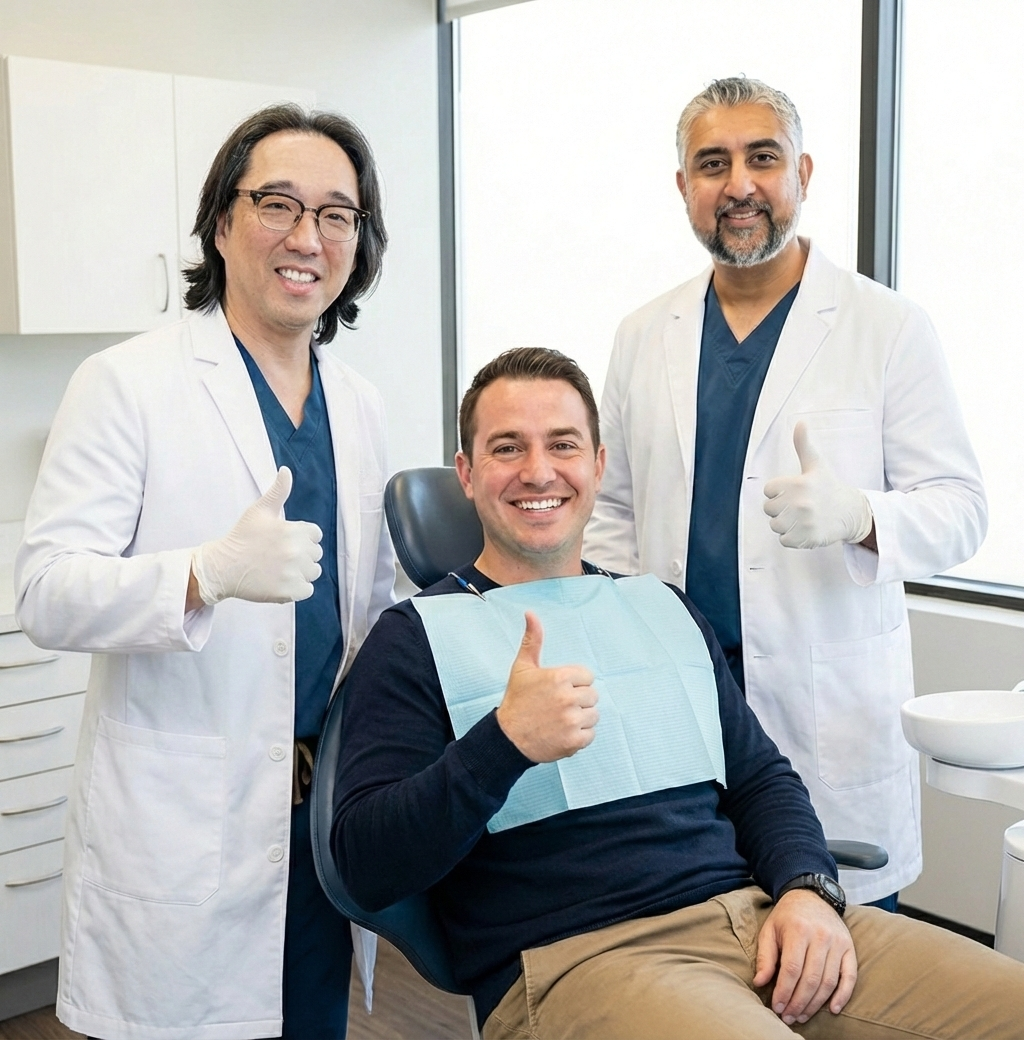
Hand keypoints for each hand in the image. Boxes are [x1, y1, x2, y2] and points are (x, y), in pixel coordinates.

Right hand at [191, 467, 322, 604]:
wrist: (222, 567)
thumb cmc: (241, 537)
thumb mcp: (260, 511)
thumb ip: (278, 491)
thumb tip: (286, 470)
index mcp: (294, 530)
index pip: (315, 535)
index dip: (301, 538)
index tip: (283, 541)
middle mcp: (297, 551)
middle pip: (315, 554)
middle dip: (301, 555)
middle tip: (277, 556)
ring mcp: (294, 573)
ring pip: (313, 572)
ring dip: (301, 572)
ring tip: (278, 569)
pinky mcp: (290, 592)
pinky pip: (307, 590)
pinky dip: (296, 589)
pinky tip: (279, 581)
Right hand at [495, 612, 598, 762]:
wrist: (507, 738)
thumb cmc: (517, 701)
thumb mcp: (522, 667)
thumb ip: (532, 640)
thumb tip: (531, 613)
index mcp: (559, 677)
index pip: (588, 677)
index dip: (574, 683)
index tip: (558, 690)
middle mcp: (567, 697)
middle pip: (593, 696)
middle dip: (578, 701)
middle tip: (558, 706)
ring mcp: (571, 720)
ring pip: (593, 715)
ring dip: (580, 719)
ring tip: (560, 720)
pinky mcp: (574, 741)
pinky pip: (590, 734)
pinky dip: (579, 736)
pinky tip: (562, 732)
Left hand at [753, 889, 856, 1025]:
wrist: (810, 895)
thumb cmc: (787, 917)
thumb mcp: (769, 930)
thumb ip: (765, 956)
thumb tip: (760, 983)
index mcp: (798, 930)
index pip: (792, 969)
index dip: (784, 992)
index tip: (777, 1007)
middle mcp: (820, 936)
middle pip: (811, 979)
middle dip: (798, 1003)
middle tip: (789, 1017)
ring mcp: (837, 942)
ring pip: (829, 981)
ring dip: (816, 1004)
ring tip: (802, 1015)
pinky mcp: (849, 948)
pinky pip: (850, 976)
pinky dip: (843, 995)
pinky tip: (832, 1009)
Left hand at [762, 422, 873, 548]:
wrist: (850, 513)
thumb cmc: (828, 487)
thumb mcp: (816, 465)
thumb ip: (803, 445)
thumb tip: (800, 422)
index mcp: (799, 483)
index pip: (768, 490)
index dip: (778, 492)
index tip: (794, 491)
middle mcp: (801, 502)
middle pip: (769, 509)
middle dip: (780, 509)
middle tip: (799, 506)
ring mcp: (804, 521)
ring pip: (775, 526)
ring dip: (785, 524)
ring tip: (802, 517)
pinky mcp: (807, 538)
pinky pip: (784, 540)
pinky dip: (792, 538)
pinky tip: (805, 529)